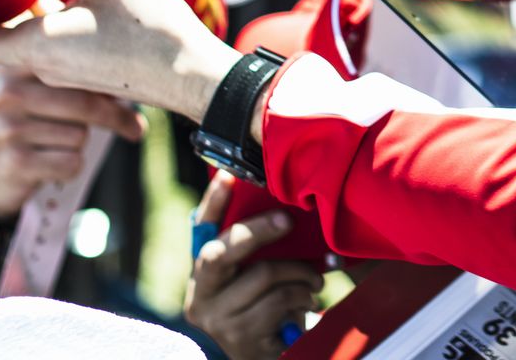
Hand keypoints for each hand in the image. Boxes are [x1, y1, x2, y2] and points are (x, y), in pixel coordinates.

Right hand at [0, 68, 147, 216]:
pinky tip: (50, 166)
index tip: (135, 88)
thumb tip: (137, 79)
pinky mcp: (14, 161)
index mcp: (18, 64)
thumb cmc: (29, 126)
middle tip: (135, 128)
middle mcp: (8, 92)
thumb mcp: (41, 91)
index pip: (77, 66)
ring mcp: (7, 127)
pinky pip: (70, 162)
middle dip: (116, 118)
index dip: (110, 81)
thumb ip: (76, 75)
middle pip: (84, 103)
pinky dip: (70, 168)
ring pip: (79, 135)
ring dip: (80, 146)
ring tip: (58, 147)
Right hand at [185, 173, 322, 359]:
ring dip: (299, 271)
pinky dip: (302, 295)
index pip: (202, 231)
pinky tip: (307, 300)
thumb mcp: (255, 277)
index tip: (227, 175)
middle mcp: (201, 296)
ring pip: (264, 274)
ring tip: (314, 278)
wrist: (265, 357)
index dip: (212, 203)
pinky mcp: (241, 336)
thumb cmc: (264, 306)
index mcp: (203, 273)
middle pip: (224, 250)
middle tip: (288, 220)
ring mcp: (218, 319)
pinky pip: (280, 299)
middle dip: (260, 230)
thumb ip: (259, 252)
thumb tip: (289, 210)